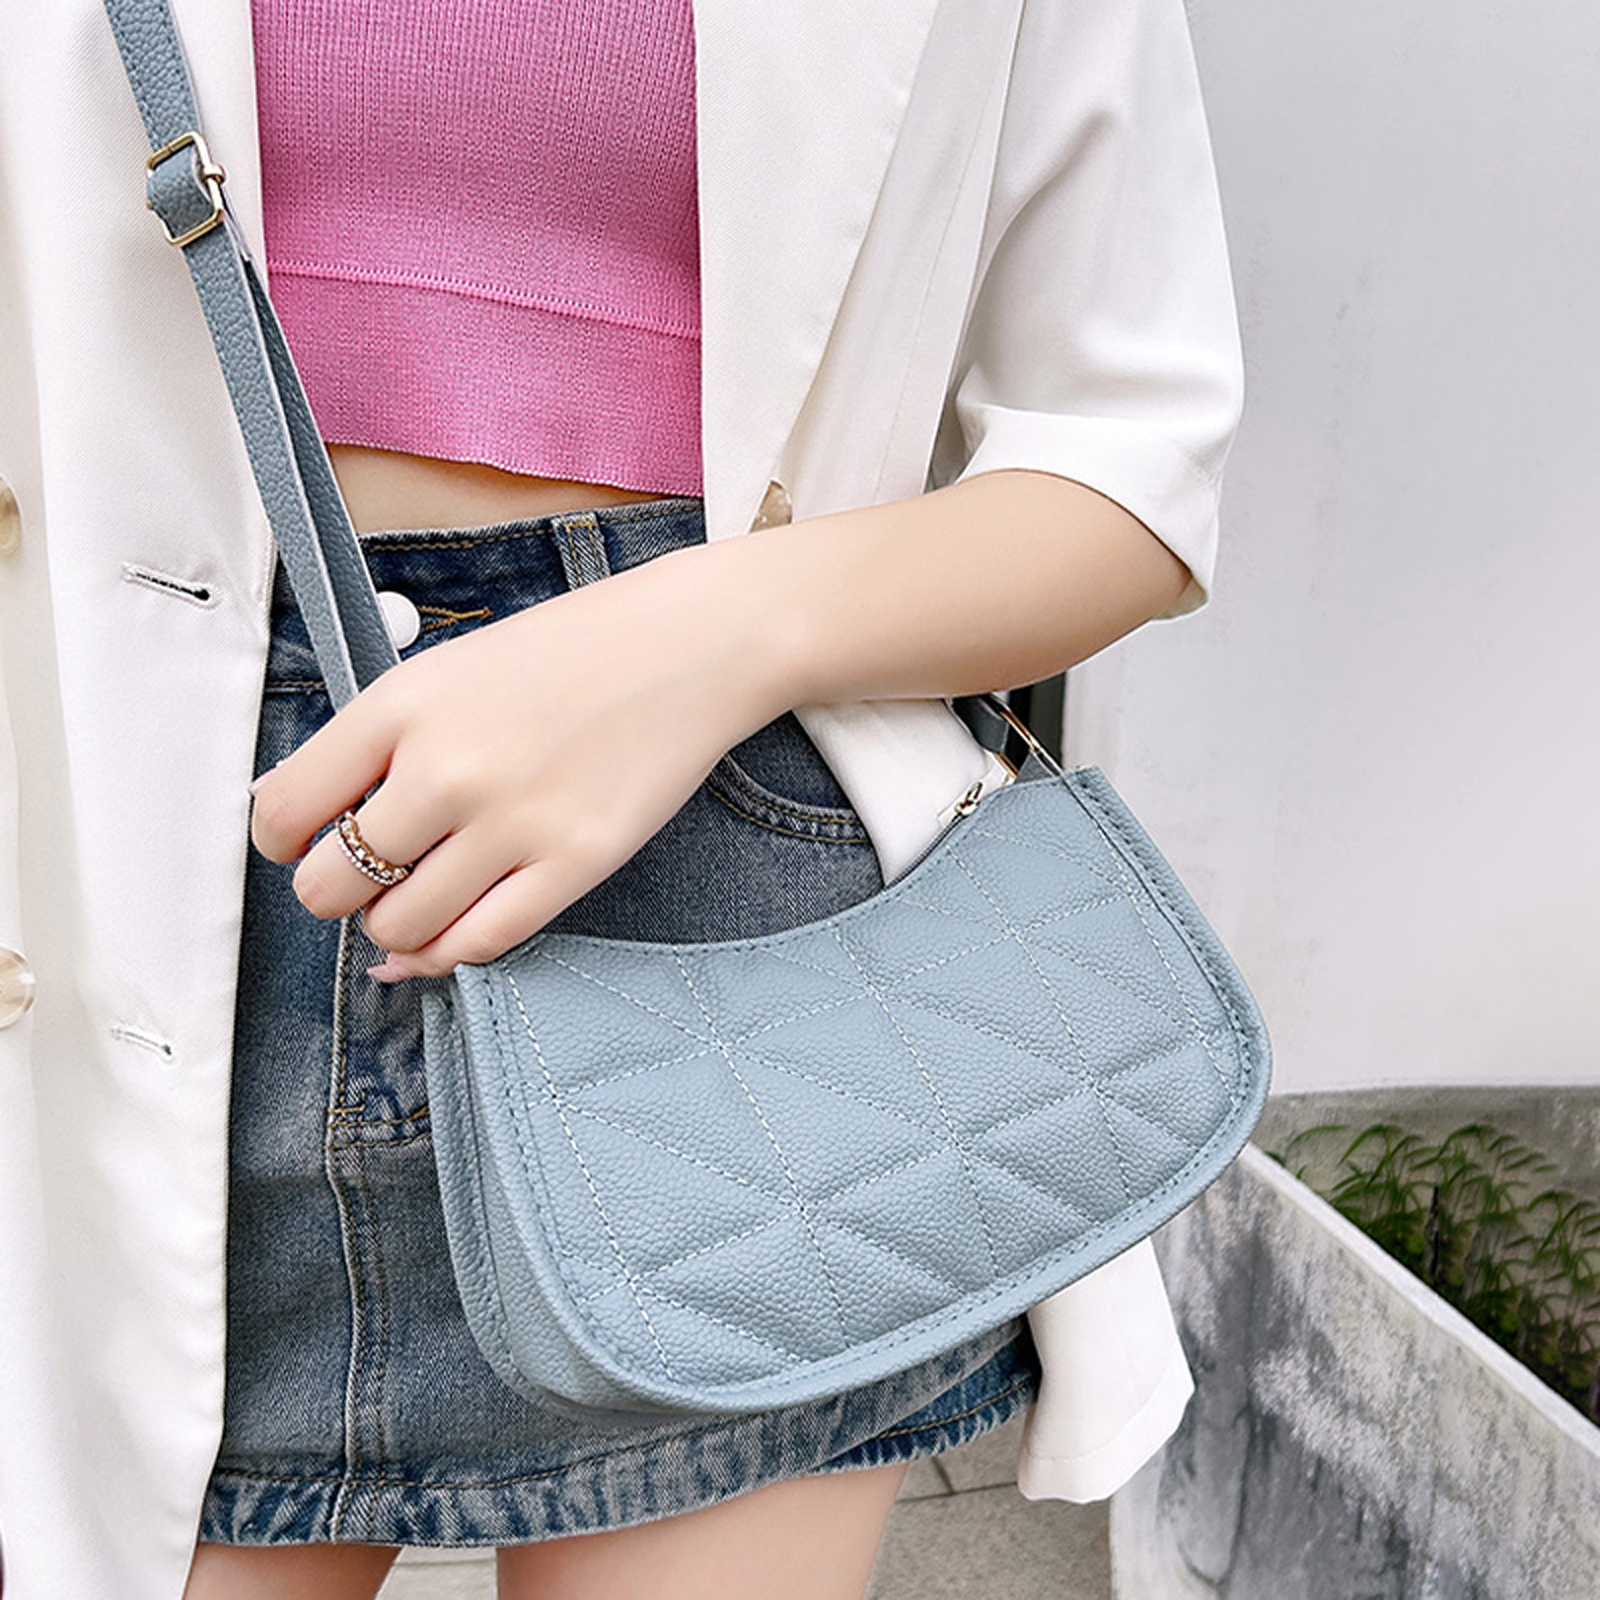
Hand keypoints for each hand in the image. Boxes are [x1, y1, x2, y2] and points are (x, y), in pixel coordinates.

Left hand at [246, 543, 793, 978]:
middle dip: (335, 893)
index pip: (285, 810)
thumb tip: (300, 821)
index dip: (282, 843)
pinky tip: (447, 936)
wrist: (689, 647)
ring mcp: (513, 821)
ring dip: (393, 927)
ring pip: (400, 927)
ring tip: (418, 897)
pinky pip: (481, 943)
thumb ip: (374, 741)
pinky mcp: (575, 862)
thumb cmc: (571, 653)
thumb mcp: (448, 669)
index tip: (302, 846)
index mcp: (402, 705)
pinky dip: (448, 953)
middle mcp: (448, 768)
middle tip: (366, 879)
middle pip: (331, 886)